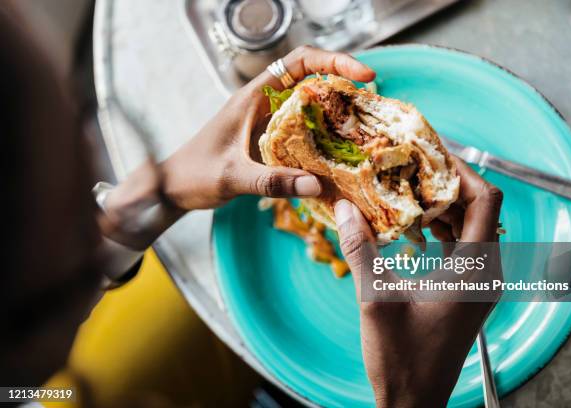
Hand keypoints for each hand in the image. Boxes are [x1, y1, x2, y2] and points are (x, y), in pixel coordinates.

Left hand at [159, 45, 374, 209]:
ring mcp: (267, 121)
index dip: (334, 61)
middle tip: (370, 103)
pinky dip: (323, 135)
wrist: (172, 187)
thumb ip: (271, 182)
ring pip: (309, 104)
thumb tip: (316, 185)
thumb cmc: (195, 174)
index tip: (362, 75)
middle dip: (342, 84)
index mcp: (253, 97)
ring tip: (363, 126)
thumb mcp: (232, 177)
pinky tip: (338, 153)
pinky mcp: (269, 139)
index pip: (299, 62)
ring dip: (335, 111)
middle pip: (310, 78)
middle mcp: (263, 104)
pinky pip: (303, 129)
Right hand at [334, 157, 502, 406]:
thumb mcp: (375, 298)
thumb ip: (360, 249)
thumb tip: (344, 208)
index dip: (461, 171)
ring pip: (471, 227)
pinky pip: (463, 246)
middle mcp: (485, 273)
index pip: (485, 201)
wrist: (414, 400)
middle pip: (480, 209)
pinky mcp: (466, 291)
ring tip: (409, 190)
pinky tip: (412, 226)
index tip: (431, 153)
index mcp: (475, 270)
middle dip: (447, 184)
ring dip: (443, 206)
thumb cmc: (402, 358)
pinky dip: (441, 229)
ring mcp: (478, 283)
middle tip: (413, 166)